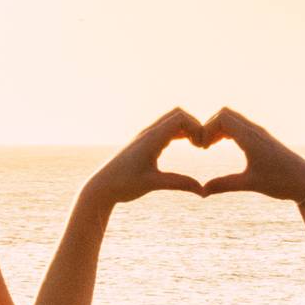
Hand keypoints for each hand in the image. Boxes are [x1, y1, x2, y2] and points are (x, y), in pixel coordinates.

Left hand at [83, 108, 206, 206]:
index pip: (180, 118)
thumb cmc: (124, 185)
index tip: (202, 147)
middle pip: (178, 114)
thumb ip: (179, 184)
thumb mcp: (153, 184)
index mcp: (151, 138)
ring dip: (188, 128)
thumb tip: (203, 191)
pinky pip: (166, 129)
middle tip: (202, 145)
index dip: (197, 127)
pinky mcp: (144, 142)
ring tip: (197, 146)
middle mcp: (148, 132)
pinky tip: (187, 146)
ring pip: (172, 120)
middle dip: (195, 125)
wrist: (101, 187)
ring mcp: (145, 136)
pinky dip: (180, 132)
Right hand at [197, 107, 304, 201]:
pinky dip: (228, 131)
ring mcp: (259, 133)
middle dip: (210, 126)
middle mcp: (255, 131)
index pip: (222, 118)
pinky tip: (223, 145)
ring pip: (234, 119)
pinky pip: (241, 126)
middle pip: (226, 114)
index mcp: (250, 138)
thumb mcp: (250, 184)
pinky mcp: (263, 139)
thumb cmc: (280, 182)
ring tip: (209, 146)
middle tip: (203, 146)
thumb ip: (224, 185)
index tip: (202, 147)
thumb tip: (202, 192)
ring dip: (219, 128)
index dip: (207, 129)